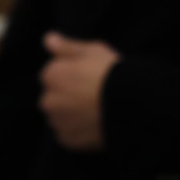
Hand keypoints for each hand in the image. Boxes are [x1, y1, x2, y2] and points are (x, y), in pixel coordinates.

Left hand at [39, 32, 118, 151]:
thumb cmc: (113, 74)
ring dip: (73, 114)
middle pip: (55, 97)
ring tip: (98, 110)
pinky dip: (79, 130)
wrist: (131, 105)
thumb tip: (48, 38)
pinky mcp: (68, 141)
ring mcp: (57, 122)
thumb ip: (67, 46)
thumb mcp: (93, 50)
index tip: (91, 77)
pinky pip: (69, 134)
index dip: (74, 74)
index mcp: (51, 75)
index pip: (54, 74)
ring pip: (62, 116)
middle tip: (95, 95)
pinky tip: (97, 123)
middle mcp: (47, 100)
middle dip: (69, 96)